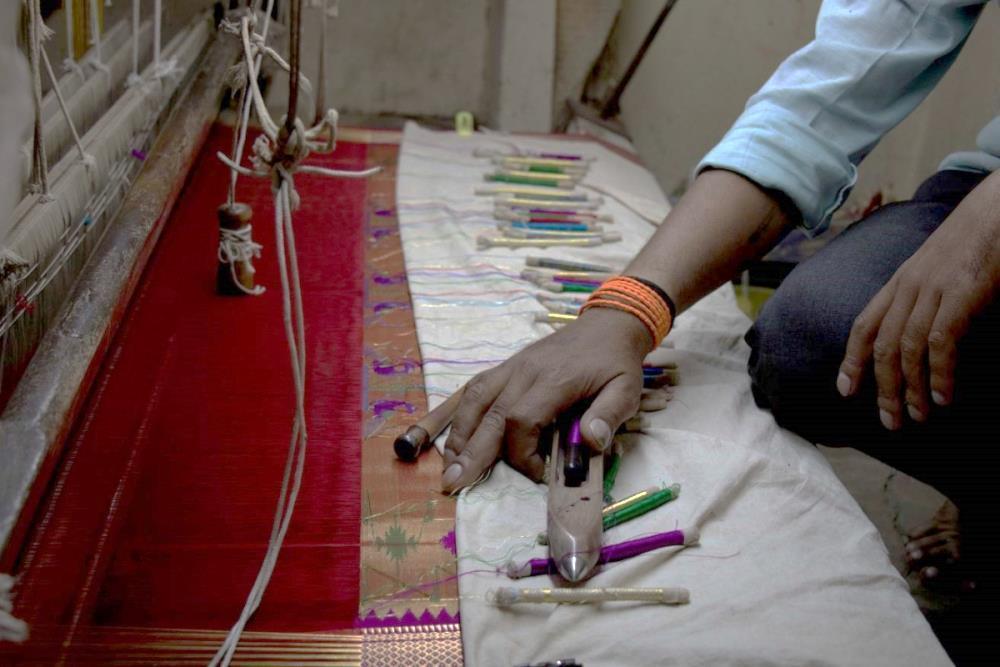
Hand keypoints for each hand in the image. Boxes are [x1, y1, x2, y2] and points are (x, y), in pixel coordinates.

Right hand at [441, 307, 652, 492]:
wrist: (607, 325)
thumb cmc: (616, 363)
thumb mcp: (627, 389)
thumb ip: (609, 415)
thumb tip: (590, 442)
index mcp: (554, 380)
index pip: (521, 420)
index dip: (521, 453)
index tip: (538, 473)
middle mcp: (525, 372)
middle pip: (489, 414)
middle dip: (471, 452)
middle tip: (453, 483)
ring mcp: (512, 366)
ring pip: (475, 399)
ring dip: (459, 433)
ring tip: (449, 464)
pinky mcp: (508, 366)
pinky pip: (476, 387)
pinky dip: (461, 411)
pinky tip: (455, 434)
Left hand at [837, 175, 999, 428]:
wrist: (999, 207)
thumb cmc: (976, 240)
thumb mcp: (939, 268)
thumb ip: (925, 298)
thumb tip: (923, 337)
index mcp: (900, 281)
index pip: (864, 325)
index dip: (852, 359)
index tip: (845, 390)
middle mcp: (908, 286)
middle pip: (883, 345)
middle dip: (882, 388)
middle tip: (889, 422)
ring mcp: (932, 289)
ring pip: (907, 348)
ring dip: (910, 388)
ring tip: (918, 416)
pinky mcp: (960, 293)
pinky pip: (939, 340)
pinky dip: (938, 372)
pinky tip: (942, 395)